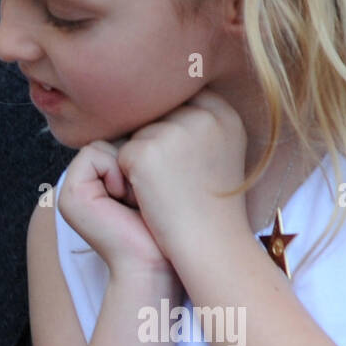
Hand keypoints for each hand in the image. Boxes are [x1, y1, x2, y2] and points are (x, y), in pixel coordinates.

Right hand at [58, 139, 174, 279]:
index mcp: (99, 180)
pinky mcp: (70, 194)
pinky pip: (95, 154)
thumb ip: (144, 153)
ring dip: (127, 167)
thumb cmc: (164, 229)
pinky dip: (115, 172)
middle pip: (112, 139)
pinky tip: (123, 199)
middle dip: (135, 160)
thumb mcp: (156, 183)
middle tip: (145, 193)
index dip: (143, 154)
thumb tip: (158, 116)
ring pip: (104, 144)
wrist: (155, 265)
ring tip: (135, 198)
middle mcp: (81, 182)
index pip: (121, 140)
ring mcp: (71, 189)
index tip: (156, 185)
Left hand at [115, 88, 250, 262]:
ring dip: (142, 160)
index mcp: (224, 113)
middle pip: (156, 114)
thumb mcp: (221, 151)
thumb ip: (199, 121)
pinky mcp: (146, 153)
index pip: (182, 98)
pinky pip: (121, 155)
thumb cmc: (212, 205)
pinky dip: (128, 177)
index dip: (173, 127)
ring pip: (137, 134)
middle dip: (156, 143)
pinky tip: (152, 197)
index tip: (180, 159)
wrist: (210, 247)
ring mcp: (174, 132)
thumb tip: (165, 99)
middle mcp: (202, 115)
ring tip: (168, 190)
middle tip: (176, 180)